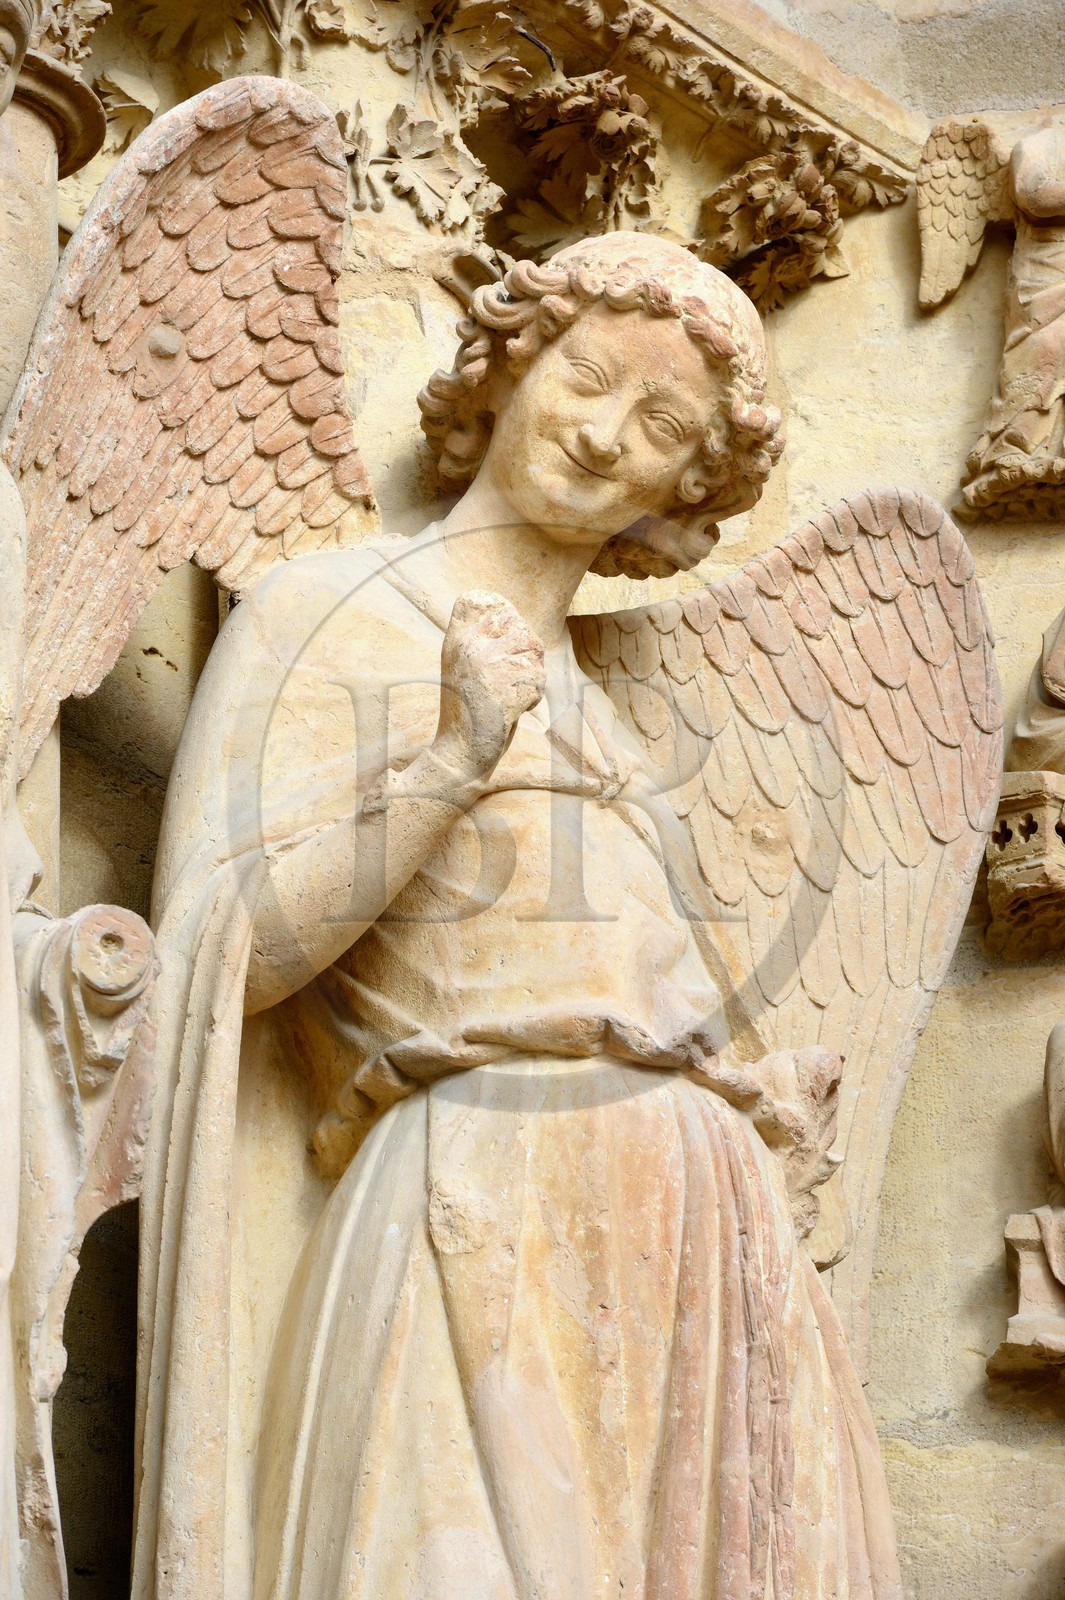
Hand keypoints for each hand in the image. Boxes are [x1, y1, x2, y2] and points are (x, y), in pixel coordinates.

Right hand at [434, 590, 545, 780]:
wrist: (458, 752)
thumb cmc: (468, 709)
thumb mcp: (462, 664)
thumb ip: (479, 636)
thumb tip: (508, 610)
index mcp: (457, 638)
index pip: (487, 601)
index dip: (508, 618)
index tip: (504, 645)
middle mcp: (469, 647)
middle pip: (522, 628)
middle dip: (528, 655)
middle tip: (511, 679)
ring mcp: (486, 667)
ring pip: (534, 655)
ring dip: (531, 679)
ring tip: (509, 696)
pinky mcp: (504, 689)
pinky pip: (538, 681)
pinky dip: (532, 699)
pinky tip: (512, 710)